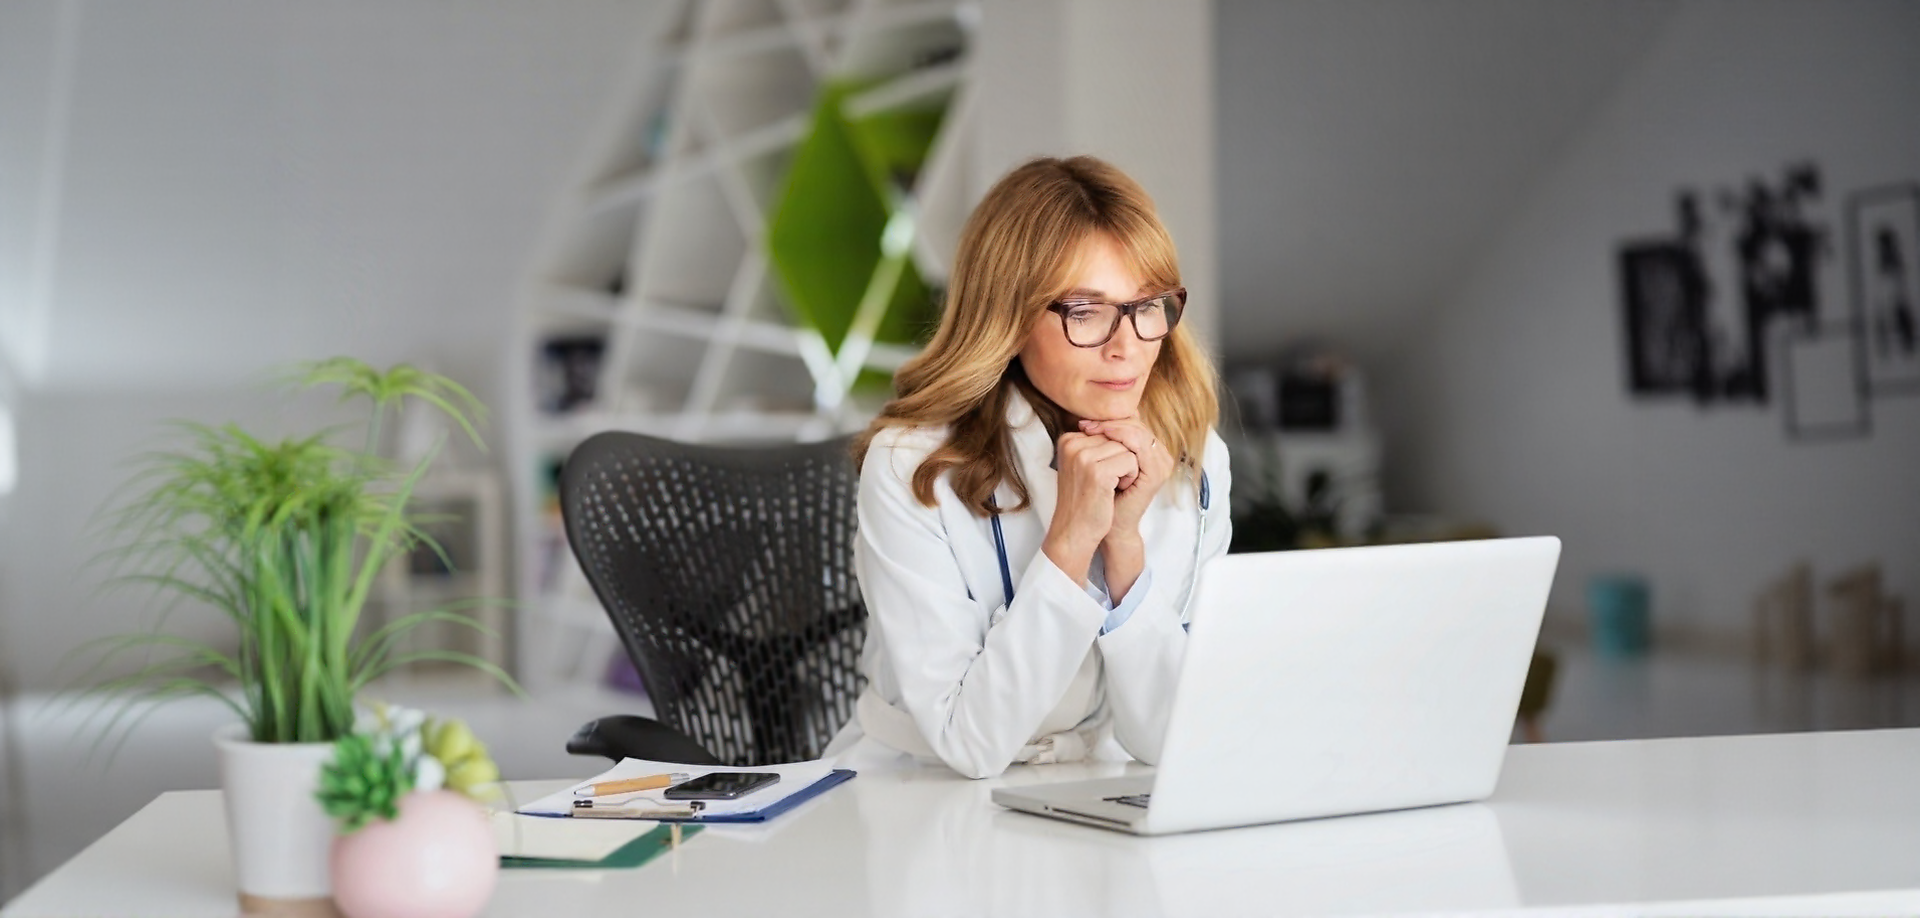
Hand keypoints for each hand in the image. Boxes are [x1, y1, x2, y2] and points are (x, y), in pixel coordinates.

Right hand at [1042, 431, 1139, 582]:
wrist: (1075, 532)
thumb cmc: (1086, 499)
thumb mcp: (1088, 464)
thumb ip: (1103, 440)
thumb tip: (1135, 413)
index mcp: (1068, 439)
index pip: (1110, 429)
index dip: (1116, 453)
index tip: (1101, 474)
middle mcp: (1072, 443)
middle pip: (1120, 437)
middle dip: (1124, 459)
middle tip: (1108, 482)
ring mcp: (1083, 456)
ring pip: (1128, 448)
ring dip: (1128, 469)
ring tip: (1110, 486)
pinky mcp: (1097, 471)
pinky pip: (1131, 461)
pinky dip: (1130, 477)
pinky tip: (1114, 491)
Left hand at [1077, 418, 1174, 541]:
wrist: (1107, 526)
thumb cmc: (1103, 496)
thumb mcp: (1103, 463)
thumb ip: (1105, 442)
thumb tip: (1086, 418)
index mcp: (1151, 451)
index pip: (1134, 423)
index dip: (1110, 419)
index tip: (1085, 422)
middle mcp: (1160, 456)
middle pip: (1136, 424)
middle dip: (1110, 421)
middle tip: (1086, 424)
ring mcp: (1161, 464)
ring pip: (1138, 431)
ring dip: (1114, 427)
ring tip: (1092, 430)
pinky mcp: (1156, 473)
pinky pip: (1140, 446)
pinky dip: (1122, 438)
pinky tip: (1104, 437)